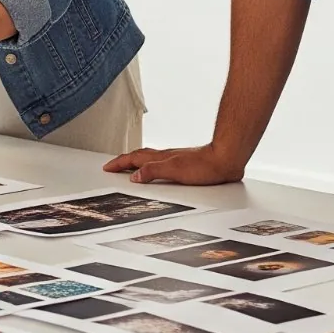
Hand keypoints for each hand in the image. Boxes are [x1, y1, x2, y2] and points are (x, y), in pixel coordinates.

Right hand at [103, 145, 244, 185]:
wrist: (226, 159)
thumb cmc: (205, 166)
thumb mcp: (175, 171)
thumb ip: (153, 172)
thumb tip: (134, 176)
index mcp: (160, 158)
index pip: (134, 159)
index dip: (119, 163)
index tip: (107, 167)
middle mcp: (166, 156)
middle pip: (139, 156)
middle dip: (124, 161)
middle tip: (113, 166)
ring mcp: (175, 159)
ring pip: (150, 158)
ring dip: (137, 162)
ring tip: (130, 167)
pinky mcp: (185, 164)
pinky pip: (161, 163)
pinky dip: (152, 165)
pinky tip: (159, 170)